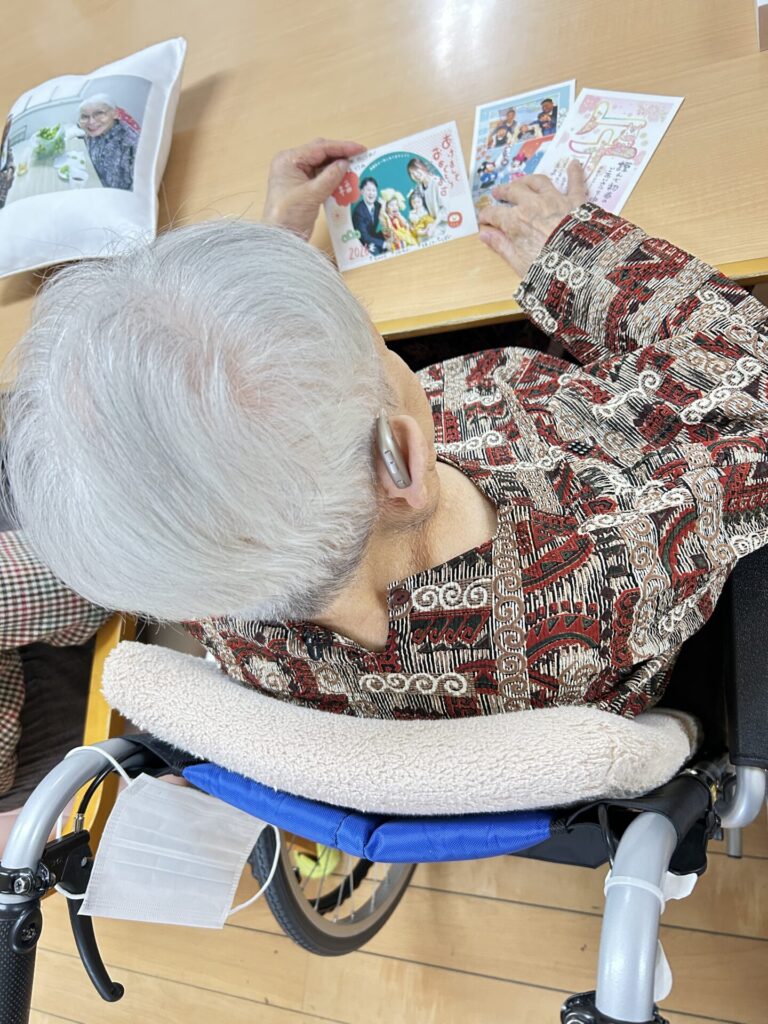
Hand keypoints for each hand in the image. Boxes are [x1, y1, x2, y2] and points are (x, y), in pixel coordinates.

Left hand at [262, 137, 365, 240]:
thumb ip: (330, 177)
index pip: (319, 148)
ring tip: (356, 169)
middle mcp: (292, 164)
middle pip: (321, 154)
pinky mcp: (303, 188)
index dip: (341, 147)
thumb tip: (345, 163)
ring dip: (338, 168)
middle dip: (340, 156)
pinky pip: (322, 178)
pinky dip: (334, 179)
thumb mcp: (311, 194)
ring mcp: (297, 176)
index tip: (360, 149)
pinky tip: (346, 181)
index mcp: (289, 160)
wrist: (281, 238)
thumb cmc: (288, 215)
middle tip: (361, 157)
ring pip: (322, 166)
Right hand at [478, 160, 587, 277]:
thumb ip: (501, 246)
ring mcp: (554, 199)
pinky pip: (575, 183)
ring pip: (537, 182)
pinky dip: (574, 173)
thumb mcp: (518, 263)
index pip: (494, 214)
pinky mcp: (575, 200)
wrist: (581, 264)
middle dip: (503, 192)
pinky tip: (573, 164)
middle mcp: (532, 205)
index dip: (486, 216)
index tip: (483, 219)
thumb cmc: (548, 269)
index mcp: (515, 222)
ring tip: (521, 181)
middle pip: (513, 192)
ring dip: (527, 180)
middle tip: (497, 192)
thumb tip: (484, 235)